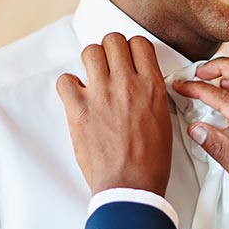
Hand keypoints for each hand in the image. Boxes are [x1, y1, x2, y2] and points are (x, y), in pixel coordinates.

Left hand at [56, 34, 172, 196]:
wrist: (130, 187)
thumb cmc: (149, 162)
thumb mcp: (163, 118)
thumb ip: (151, 93)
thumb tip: (142, 82)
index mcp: (151, 86)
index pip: (139, 43)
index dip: (131, 48)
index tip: (127, 56)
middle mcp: (126, 84)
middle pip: (113, 41)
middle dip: (110, 50)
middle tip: (108, 64)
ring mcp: (101, 94)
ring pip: (90, 52)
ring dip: (91, 62)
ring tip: (92, 77)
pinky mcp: (79, 109)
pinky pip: (65, 80)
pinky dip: (68, 86)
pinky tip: (77, 96)